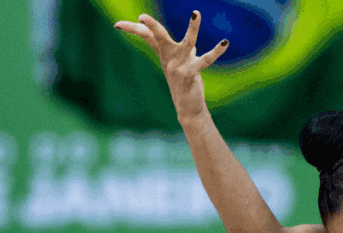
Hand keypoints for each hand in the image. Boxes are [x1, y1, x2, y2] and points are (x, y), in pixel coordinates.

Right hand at [113, 12, 228, 122]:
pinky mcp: (191, 74)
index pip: (147, 37)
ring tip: (196, 13)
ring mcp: (179, 66)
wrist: (188, 108)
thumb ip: (187, 53)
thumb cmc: (185, 84)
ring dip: (193, 28)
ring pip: (188, 42)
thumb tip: (194, 44)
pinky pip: (205, 60)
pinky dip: (216, 51)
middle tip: (142, 16)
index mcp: (165, 54)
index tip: (117, 25)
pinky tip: (225, 42)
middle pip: (158, 37)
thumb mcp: (183, 65)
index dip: (133, 29)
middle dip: (152, 26)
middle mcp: (170, 58)